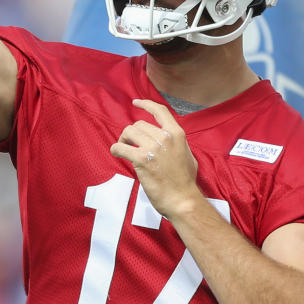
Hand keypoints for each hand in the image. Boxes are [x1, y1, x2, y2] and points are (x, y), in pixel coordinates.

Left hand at [110, 99, 203, 218]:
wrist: (183, 200)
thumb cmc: (185, 182)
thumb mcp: (187, 155)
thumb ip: (176, 144)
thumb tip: (169, 140)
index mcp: (176, 134)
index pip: (159, 111)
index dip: (146, 104)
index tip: (136, 103)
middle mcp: (165, 137)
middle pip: (139, 125)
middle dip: (131, 134)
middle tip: (129, 144)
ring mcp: (154, 147)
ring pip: (129, 132)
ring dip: (123, 140)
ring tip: (124, 149)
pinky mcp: (142, 160)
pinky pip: (120, 147)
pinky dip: (116, 149)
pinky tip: (117, 154)